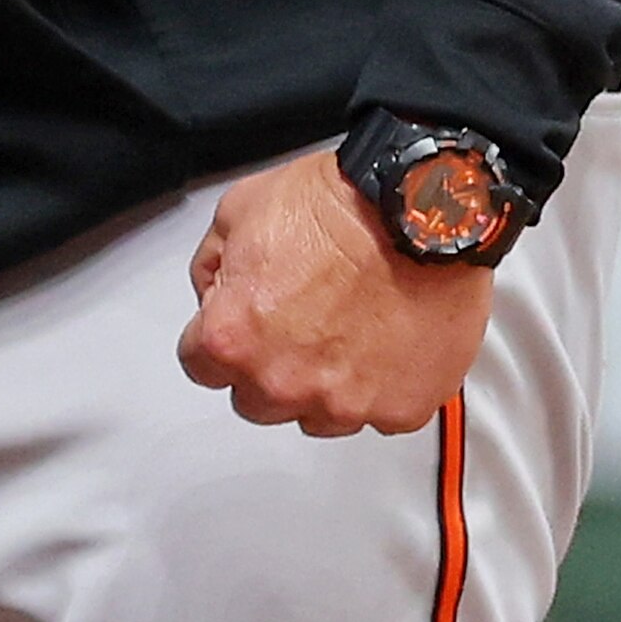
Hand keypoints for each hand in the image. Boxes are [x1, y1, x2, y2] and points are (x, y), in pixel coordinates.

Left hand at [177, 146, 492, 436]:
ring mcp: (345, 404)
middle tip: (299, 321)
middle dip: (269, 366)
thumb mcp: (239, 210)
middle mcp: (283, 382)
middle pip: (256, 400)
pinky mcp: (400, 410)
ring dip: (325, 382)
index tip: (242, 323)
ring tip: (349, 326)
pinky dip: (382, 385)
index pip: (200, 366)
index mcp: (233, 338)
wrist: (420, 211)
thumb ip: (212, 266)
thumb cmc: (340, 206)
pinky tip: (386, 340)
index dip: (220, 337)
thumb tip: (214, 292)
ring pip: (318, 415)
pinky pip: (379, 412)